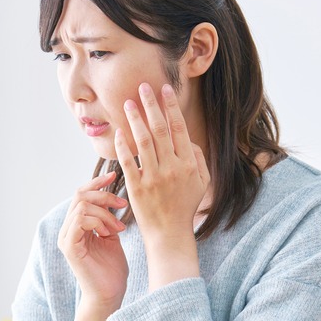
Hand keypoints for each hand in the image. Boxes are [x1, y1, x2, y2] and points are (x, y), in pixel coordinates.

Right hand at [57, 172, 128, 310]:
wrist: (109, 295)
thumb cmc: (112, 270)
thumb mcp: (112, 236)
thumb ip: (108, 217)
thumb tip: (114, 196)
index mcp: (76, 225)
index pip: (81, 194)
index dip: (96, 183)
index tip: (114, 175)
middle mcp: (67, 229)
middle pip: (80, 195)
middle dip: (104, 195)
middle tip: (122, 205)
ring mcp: (66, 237)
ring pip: (82, 206)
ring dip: (105, 213)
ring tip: (118, 229)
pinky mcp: (69, 247)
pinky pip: (80, 220)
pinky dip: (98, 222)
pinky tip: (109, 233)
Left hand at [114, 83, 209, 289]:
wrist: (169, 233)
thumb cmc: (185, 206)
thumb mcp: (202, 182)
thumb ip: (198, 157)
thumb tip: (187, 138)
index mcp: (188, 164)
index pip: (179, 128)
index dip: (171, 107)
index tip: (164, 90)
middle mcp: (172, 168)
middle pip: (161, 129)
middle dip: (151, 105)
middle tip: (142, 86)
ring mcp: (153, 177)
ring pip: (144, 141)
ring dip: (135, 119)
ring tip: (127, 103)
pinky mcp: (137, 187)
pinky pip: (128, 161)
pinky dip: (123, 145)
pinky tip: (119, 131)